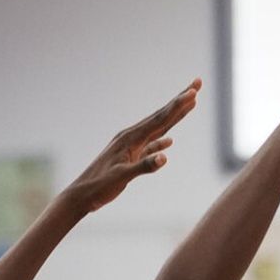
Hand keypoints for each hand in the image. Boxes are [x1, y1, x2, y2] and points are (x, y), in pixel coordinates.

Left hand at [66, 82, 200, 214]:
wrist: (82, 195)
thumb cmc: (99, 186)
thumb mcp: (122, 177)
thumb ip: (143, 166)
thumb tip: (165, 157)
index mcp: (130, 138)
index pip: (159, 119)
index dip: (178, 106)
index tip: (194, 92)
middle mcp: (131, 137)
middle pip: (161, 116)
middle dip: (180, 101)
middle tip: (197, 84)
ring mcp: (131, 147)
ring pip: (158, 128)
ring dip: (174, 116)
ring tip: (190, 104)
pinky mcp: (130, 158)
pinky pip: (150, 146)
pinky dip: (162, 142)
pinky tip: (170, 142)